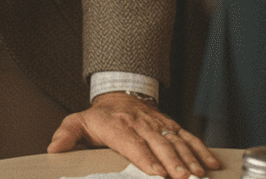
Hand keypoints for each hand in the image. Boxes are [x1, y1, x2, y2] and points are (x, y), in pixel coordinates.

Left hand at [47, 92, 220, 178]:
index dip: (145, 158)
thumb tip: (53, 149)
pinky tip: (212, 165)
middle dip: (173, 162)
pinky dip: (202, 150)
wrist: (118, 94)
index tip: (157, 172)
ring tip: (200, 175)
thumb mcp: (78, 122)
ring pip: (176, 141)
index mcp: (117, 126)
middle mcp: (140, 124)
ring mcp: (158, 124)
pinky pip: (189, 137)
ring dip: (190, 159)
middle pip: (159, 144)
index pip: (132, 143)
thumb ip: (66, 135)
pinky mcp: (171, 126)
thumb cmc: (99, 117)